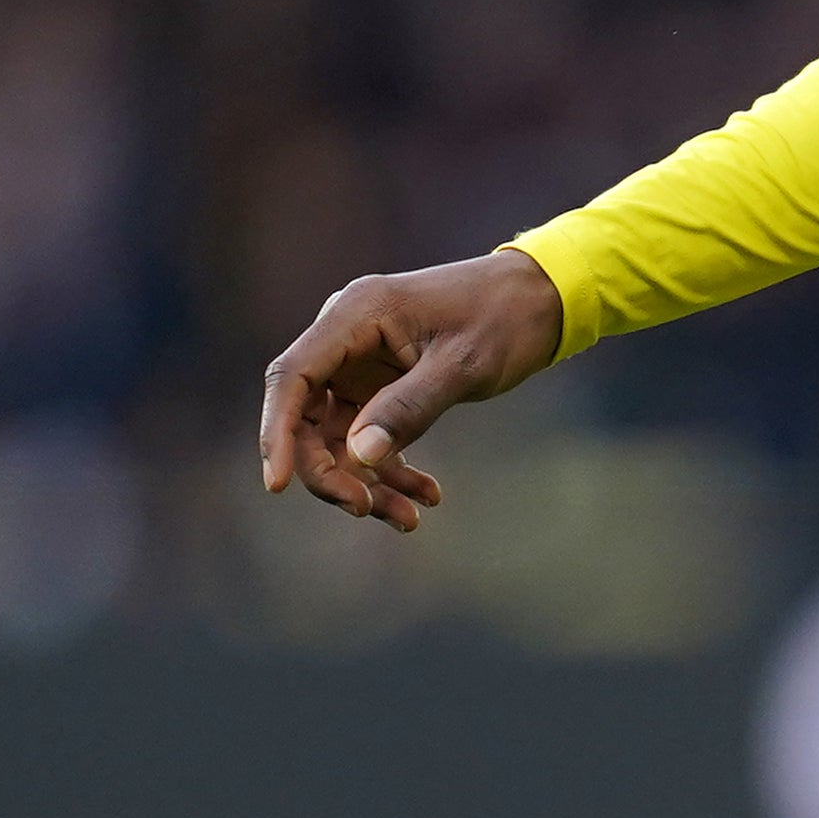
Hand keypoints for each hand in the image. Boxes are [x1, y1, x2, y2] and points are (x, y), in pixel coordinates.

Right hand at [257, 249, 564, 529]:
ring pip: (340, 436)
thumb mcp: (462, 366)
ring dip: (367, 481)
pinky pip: (370, 435)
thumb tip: (358, 456)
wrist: (542, 299)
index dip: (277, 432)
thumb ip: (409, 408)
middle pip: (308, 416)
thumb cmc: (504, 319)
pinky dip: (393, 469)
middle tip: (366, 510)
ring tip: (411, 518)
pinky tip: (428, 495)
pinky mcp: (383, 385)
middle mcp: (347, 337)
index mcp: (354, 315)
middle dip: (330, 470)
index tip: (276, 484)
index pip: (293, 377)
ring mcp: (362, 364)